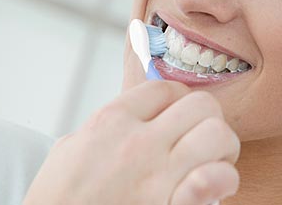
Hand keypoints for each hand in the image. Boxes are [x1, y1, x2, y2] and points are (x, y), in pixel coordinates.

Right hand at [23, 81, 240, 204]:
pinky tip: (214, 186)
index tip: (177, 118)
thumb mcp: (69, 151)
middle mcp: (138, 142)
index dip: (178, 101)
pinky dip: (222, 180)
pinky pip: (215, 178)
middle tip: (200, 140)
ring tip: (211, 162)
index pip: (164, 88)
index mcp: (111, 122)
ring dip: (221, 148)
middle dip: (207, 120)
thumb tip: (125, 121)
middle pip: (201, 103)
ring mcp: (157, 175)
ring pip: (217, 133)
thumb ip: (102, 129)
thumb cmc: (59, 200)